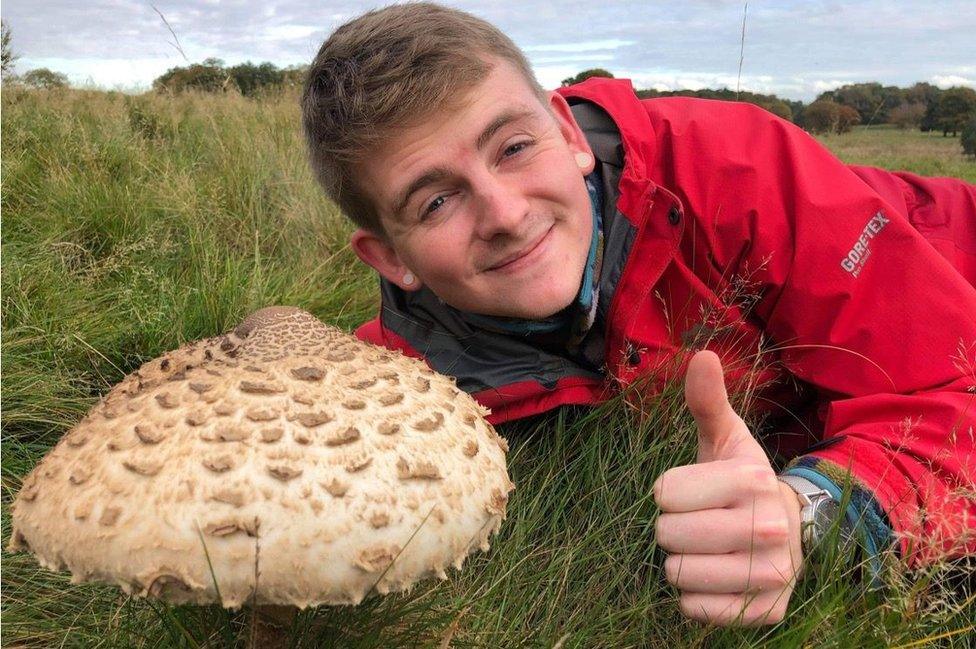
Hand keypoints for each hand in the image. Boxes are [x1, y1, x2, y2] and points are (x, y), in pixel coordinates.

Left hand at [652, 350, 803, 625]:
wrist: (790, 531)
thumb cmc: (741, 481)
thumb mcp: (725, 438)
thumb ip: (707, 402)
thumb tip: (702, 355)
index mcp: (753, 478)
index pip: (665, 493)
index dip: (668, 492)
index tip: (692, 490)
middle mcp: (770, 527)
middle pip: (668, 534)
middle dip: (670, 528)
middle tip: (696, 522)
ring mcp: (773, 574)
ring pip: (678, 574)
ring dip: (680, 563)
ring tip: (706, 549)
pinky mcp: (767, 611)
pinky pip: (695, 609)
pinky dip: (692, 597)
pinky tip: (714, 577)